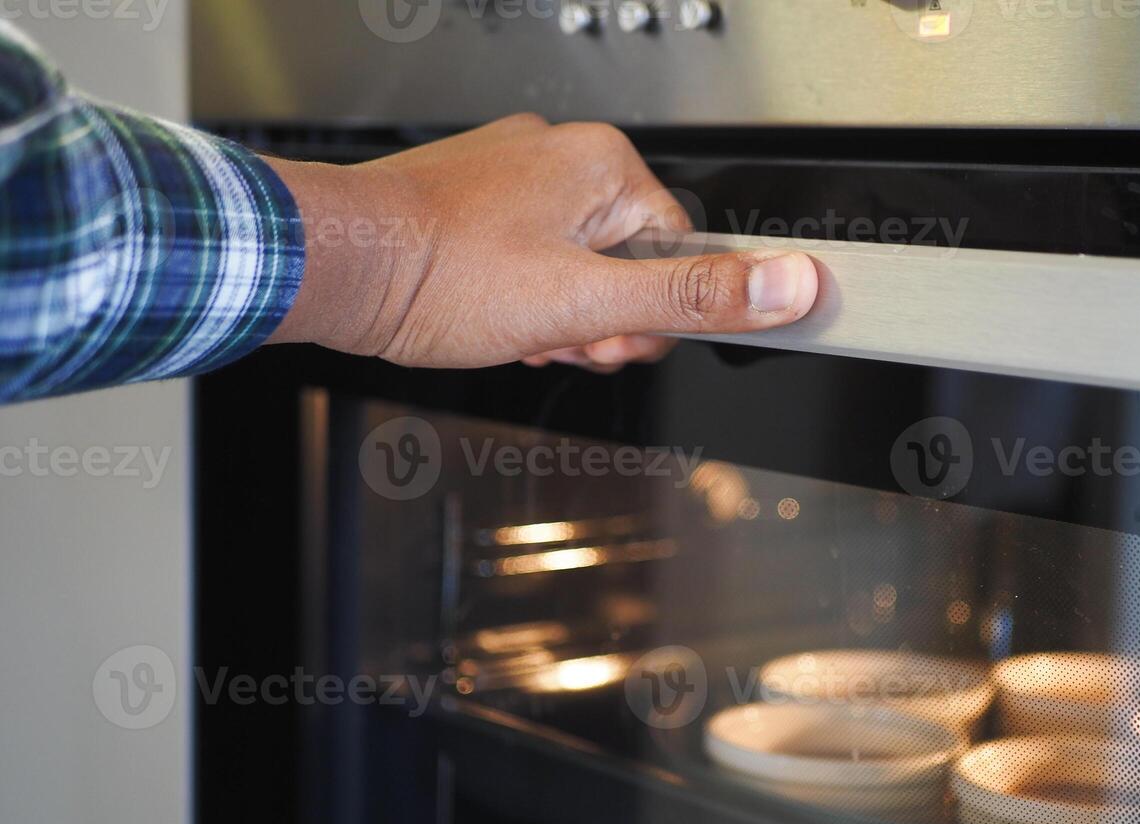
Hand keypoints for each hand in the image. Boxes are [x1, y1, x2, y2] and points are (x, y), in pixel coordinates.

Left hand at [265, 115, 818, 370]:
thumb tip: (787, 286)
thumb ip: (692, 298)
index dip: (649, 316)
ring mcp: (514, 170)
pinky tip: (491, 314)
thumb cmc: (441, 275)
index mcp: (604, 166)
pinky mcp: (478, 195)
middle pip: (629, 260)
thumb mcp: (587, 304)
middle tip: (555, 336)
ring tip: (513, 325)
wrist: (336, 267)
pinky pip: (529, 254)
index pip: (681, 251)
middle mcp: (561, 153)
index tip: (607, 338)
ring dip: (558, 315)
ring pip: (576, 263)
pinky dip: (519, 295)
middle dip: (598, 318)